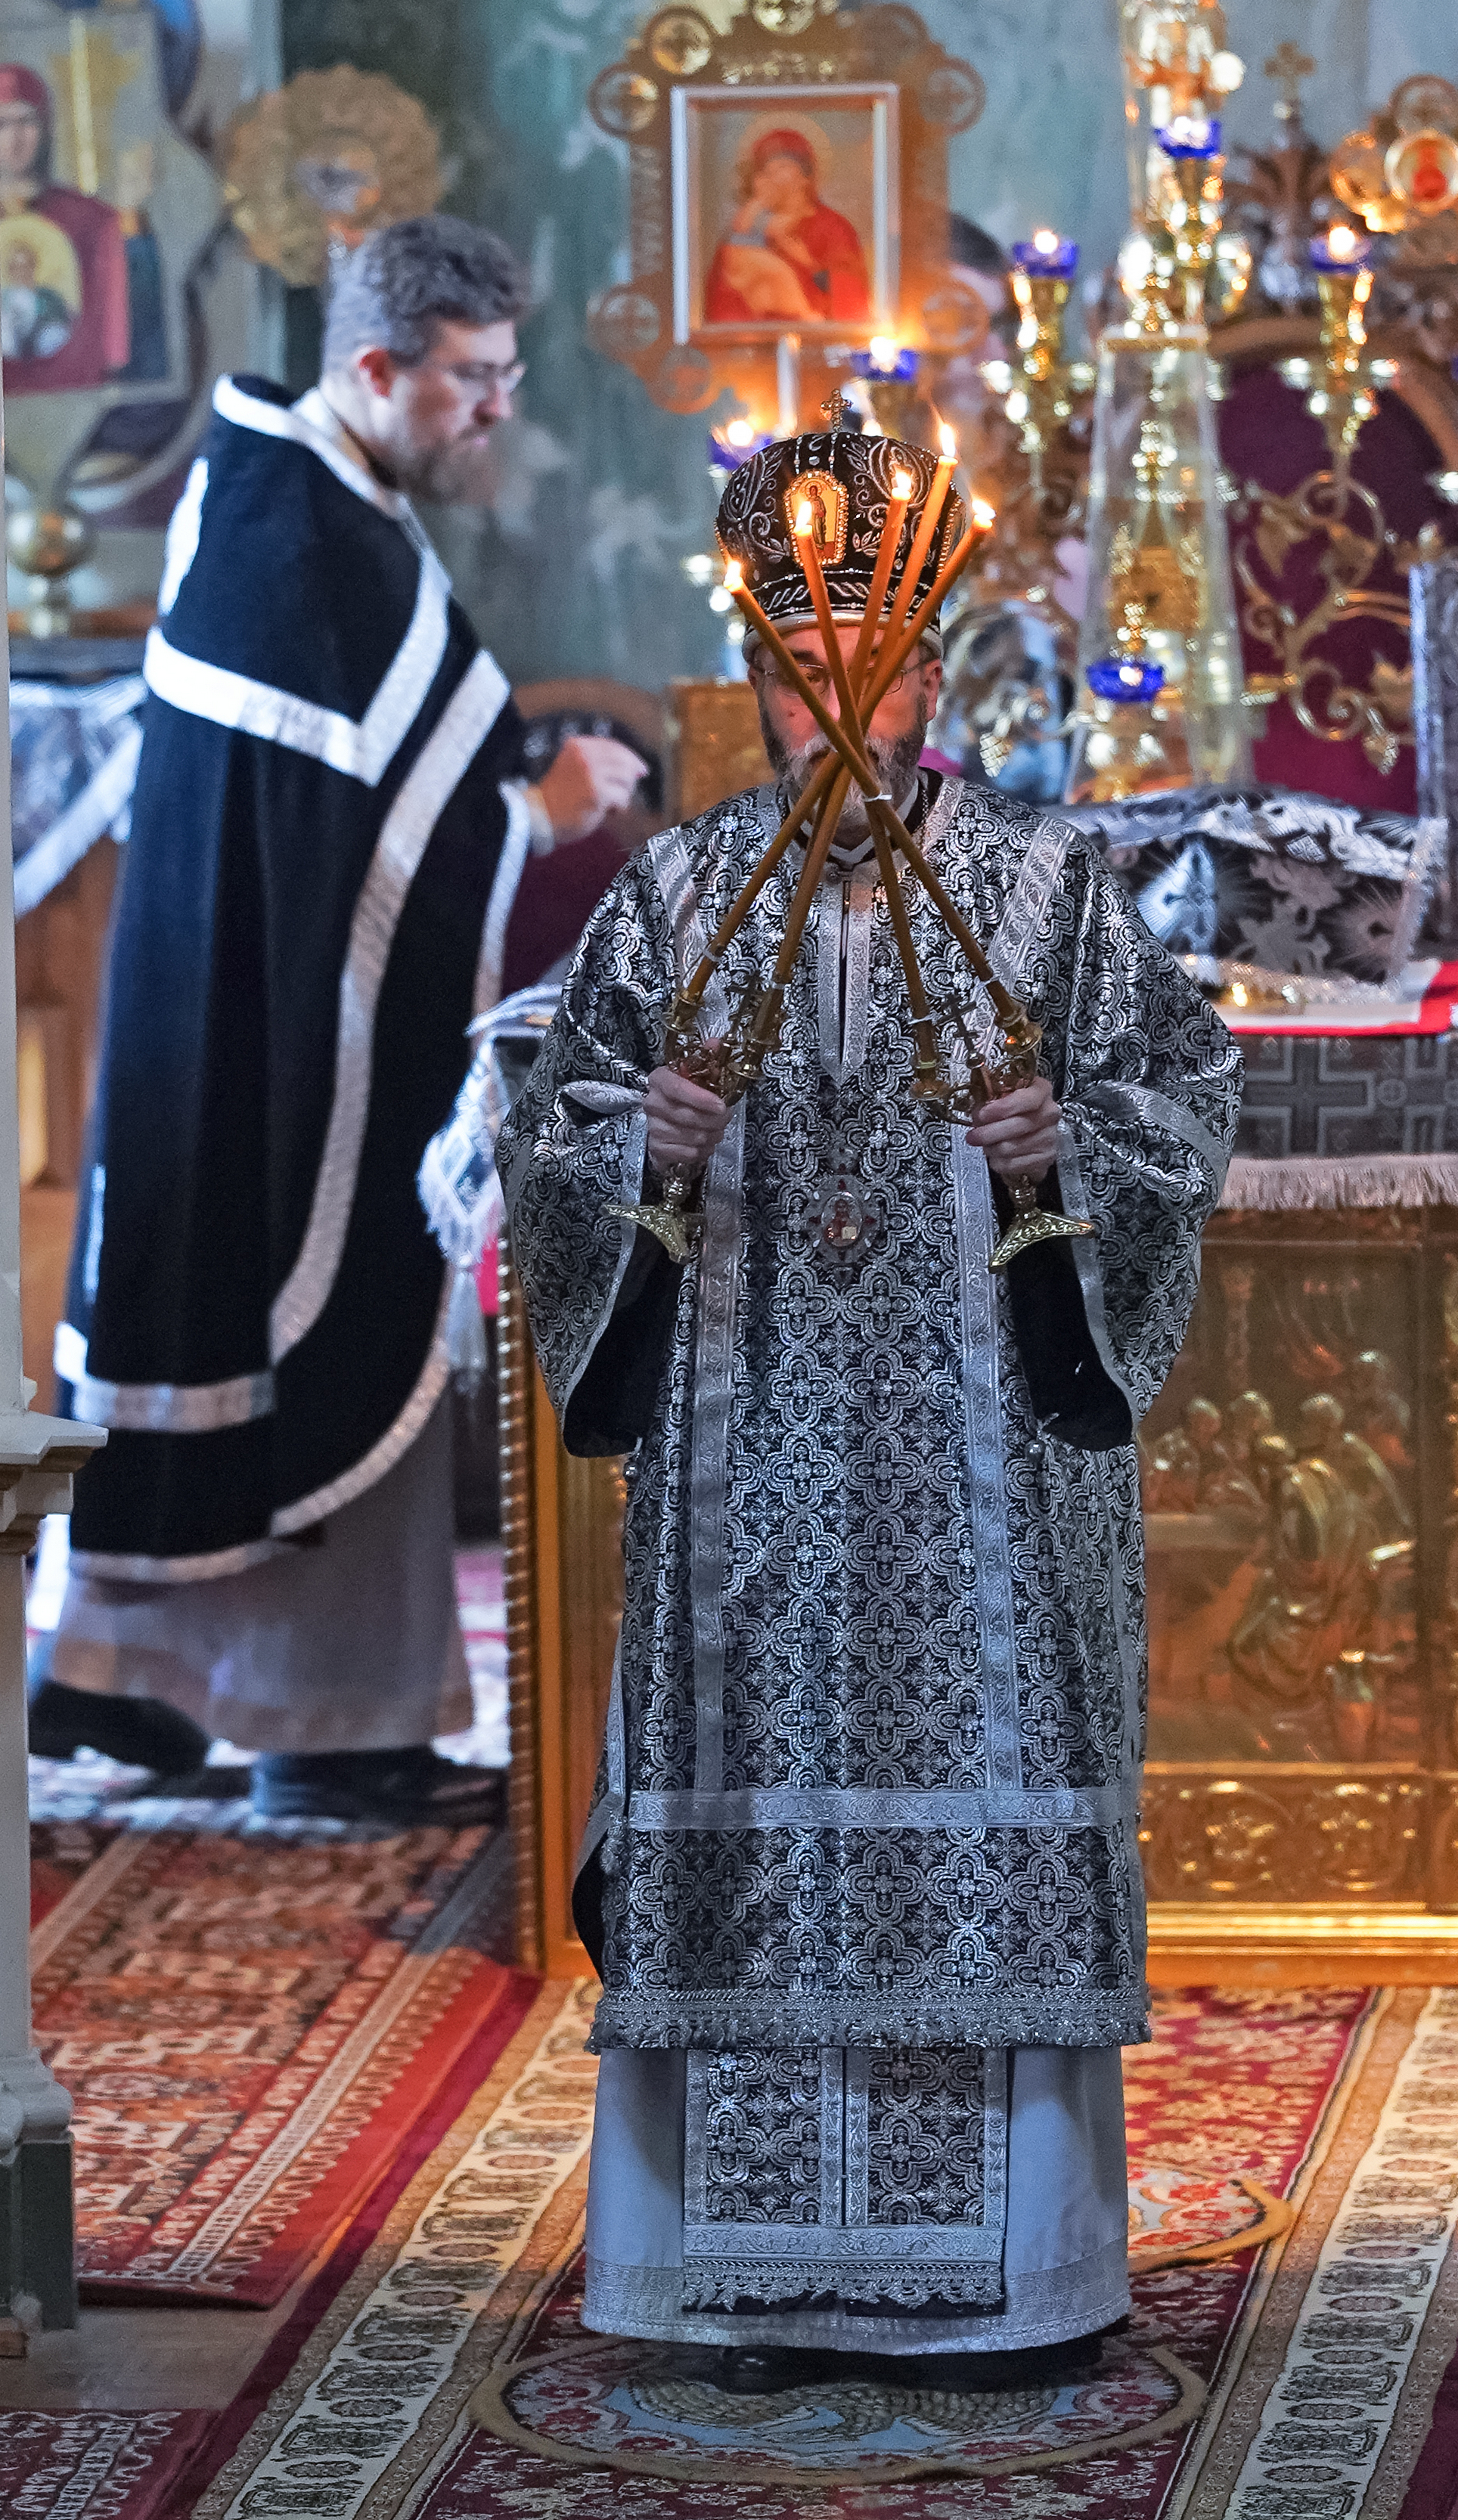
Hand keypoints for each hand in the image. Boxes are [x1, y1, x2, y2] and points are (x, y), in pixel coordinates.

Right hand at [535, 735, 646, 845]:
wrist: (539, 816)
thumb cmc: (558, 798)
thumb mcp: (572, 767)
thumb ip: (597, 761)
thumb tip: (636, 767)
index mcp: (578, 746)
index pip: (613, 746)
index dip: (630, 758)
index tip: (640, 769)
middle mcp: (585, 755)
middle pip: (624, 760)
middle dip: (630, 778)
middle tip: (626, 792)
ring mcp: (591, 773)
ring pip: (627, 779)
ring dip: (624, 794)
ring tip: (611, 804)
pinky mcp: (598, 793)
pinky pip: (623, 798)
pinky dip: (620, 808)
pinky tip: (609, 812)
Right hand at [645, 1063, 729, 1177]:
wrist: (664, 1123)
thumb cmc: (685, 1096)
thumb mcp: (695, 1076)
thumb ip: (707, 1060)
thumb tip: (717, 1042)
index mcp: (660, 1080)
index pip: (676, 1088)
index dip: (700, 1098)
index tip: (721, 1105)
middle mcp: (651, 1103)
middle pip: (687, 1116)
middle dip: (715, 1120)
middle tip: (726, 1118)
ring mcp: (652, 1128)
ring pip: (691, 1137)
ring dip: (712, 1135)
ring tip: (716, 1130)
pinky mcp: (657, 1149)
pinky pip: (688, 1154)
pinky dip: (703, 1151)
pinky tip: (706, 1143)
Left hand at [964, 1076, 1060, 1183]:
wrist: (1031, 1130)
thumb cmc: (1014, 1110)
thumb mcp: (1002, 1096)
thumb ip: (990, 1100)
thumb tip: (977, 1113)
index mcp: (1041, 1091)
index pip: (1028, 1099)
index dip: (1003, 1108)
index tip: (983, 1114)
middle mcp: (1049, 1113)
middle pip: (1018, 1126)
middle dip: (989, 1133)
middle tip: (973, 1136)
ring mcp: (1050, 1137)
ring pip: (1012, 1147)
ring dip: (992, 1148)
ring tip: (985, 1145)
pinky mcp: (1045, 1158)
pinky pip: (1014, 1164)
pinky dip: (999, 1162)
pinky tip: (995, 1156)